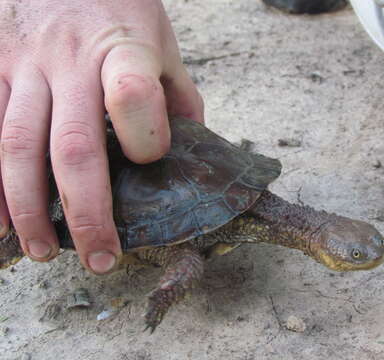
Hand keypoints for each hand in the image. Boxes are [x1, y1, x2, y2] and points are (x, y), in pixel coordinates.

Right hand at [0, 0, 202, 272]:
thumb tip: (191, 150)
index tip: (149, 162)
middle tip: (100, 259)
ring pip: (17, 146)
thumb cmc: (119, 6)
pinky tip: (0, 221)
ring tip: (44, 251)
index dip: (145, 136)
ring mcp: (25, 66)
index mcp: (125, 50)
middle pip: (75, 147)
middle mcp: (71, 61)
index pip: (136, 95)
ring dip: (30, 209)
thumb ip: (178, 95)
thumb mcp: (162, 43)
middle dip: (87, 213)